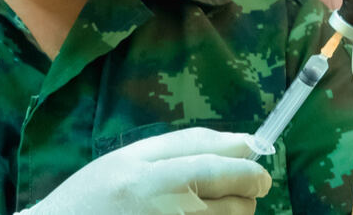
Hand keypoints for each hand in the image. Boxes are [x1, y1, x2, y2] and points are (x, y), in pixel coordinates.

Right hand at [17, 128, 270, 214]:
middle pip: (234, 203)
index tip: (259, 171)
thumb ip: (185, 146)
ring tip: (204, 208)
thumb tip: (244, 145)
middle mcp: (163, 210)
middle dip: (245, 194)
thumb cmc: (93, 196)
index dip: (249, 170)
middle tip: (237, 191)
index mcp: (148, 178)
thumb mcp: (130, 159)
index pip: (217, 170)